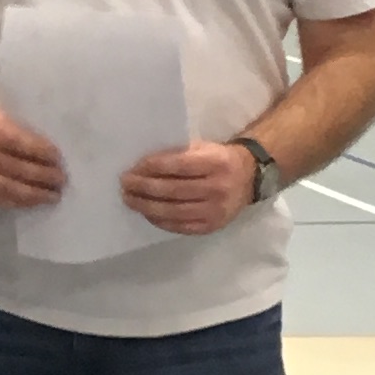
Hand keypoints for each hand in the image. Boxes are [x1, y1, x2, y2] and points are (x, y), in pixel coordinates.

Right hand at [0, 105, 64, 212]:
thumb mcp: (0, 119)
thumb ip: (21, 133)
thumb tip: (52, 157)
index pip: (18, 142)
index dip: (41, 152)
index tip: (58, 159)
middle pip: (15, 168)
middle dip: (43, 176)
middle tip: (61, 180)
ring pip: (8, 188)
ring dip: (34, 194)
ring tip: (53, 196)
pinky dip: (19, 202)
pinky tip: (34, 202)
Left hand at [120, 137, 262, 236]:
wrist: (249, 178)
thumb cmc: (218, 159)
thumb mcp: (202, 148)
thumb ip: (176, 155)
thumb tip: (142, 167)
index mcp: (216, 163)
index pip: (178, 166)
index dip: (153, 167)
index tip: (133, 168)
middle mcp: (218, 188)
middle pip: (173, 191)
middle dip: (144, 188)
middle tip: (125, 184)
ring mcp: (216, 210)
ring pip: (174, 211)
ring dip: (146, 206)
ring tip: (129, 200)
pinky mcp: (211, 226)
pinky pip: (180, 226)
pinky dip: (160, 220)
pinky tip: (147, 213)